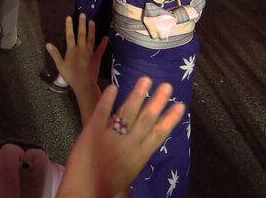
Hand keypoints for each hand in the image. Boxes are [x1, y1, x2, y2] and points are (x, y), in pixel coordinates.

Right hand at [45, 14, 106, 96]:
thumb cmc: (70, 75)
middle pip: (81, 34)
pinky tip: (105, 37)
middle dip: (81, 24)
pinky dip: (103, 43)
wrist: (83, 84)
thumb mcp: (60, 65)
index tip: (69, 17)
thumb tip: (47, 44)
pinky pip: (100, 49)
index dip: (69, 26)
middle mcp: (81, 49)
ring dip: (91, 30)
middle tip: (83, 14)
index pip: (69, 35)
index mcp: (72, 50)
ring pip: (91, 39)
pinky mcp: (96, 58)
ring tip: (92, 21)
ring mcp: (90, 52)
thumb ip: (55, 54)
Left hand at [57, 79, 185, 197]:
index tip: (180, 106)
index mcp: (140, 156)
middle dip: (157, 101)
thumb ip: (134, 159)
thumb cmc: (105, 187)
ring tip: (146, 79)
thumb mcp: (127, 175)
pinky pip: (102, 112)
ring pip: (127, 112)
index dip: (170, 119)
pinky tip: (113, 87)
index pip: (159, 134)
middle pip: (146, 119)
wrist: (84, 193)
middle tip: (167, 86)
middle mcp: (129, 145)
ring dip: (137, 95)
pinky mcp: (93, 132)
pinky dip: (107, 99)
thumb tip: (141, 149)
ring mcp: (112, 137)